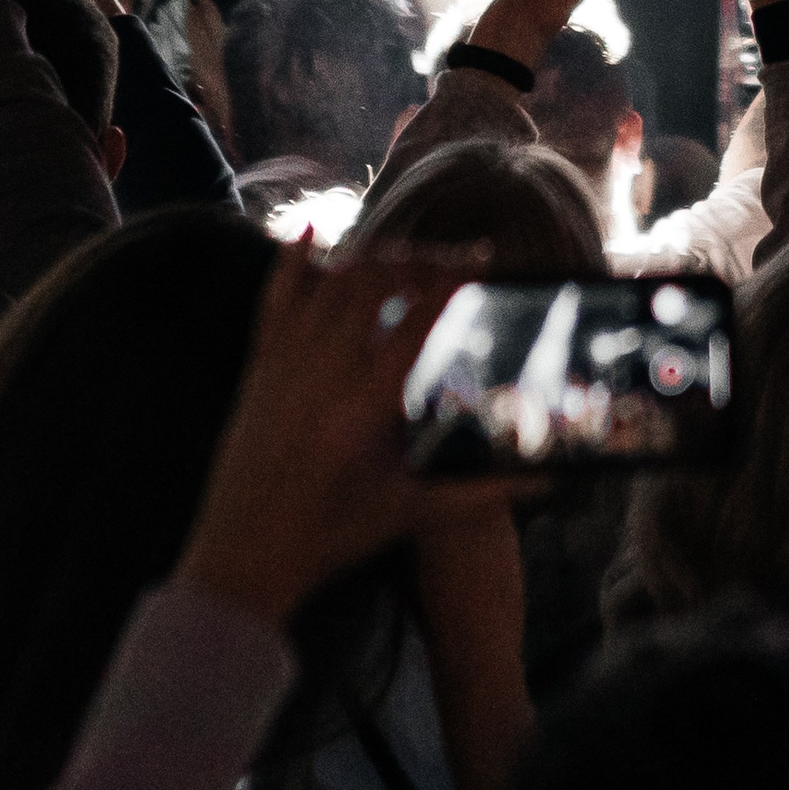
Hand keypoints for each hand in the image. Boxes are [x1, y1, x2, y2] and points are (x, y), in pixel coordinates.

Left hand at [174, 244, 467, 625]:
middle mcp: (322, 372)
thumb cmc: (331, 538)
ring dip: (375, 259)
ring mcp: (285, 365)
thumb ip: (481, 492)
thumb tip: (546, 482)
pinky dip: (293, 262)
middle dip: (421, 260)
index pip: (418, 316)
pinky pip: (275, 300)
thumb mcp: (411, 512)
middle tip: (456, 261)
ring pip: (331, 283)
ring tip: (411, 260)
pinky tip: (310, 231)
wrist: (242, 557)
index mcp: (364, 404)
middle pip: (376, 282)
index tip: (484, 260)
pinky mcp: (259, 369)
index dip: (455, 278)